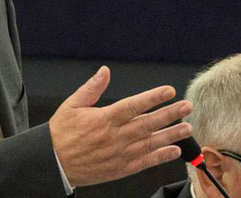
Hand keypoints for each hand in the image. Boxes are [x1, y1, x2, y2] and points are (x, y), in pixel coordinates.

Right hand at [49, 66, 192, 186]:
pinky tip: (174, 150)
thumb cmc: (61, 135)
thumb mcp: (71, 105)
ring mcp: (119, 154)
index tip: (169, 91)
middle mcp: (115, 136)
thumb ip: (91, 88)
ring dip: (171, 135)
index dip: (153, 97)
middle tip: (186, 107)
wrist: (53, 164)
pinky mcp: (121, 169)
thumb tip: (104, 71)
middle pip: (148, 123)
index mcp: (104, 119)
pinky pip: (145, 162)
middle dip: (170, 114)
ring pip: (151, 143)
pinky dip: (161, 157)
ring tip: (187, 128)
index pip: (134, 105)